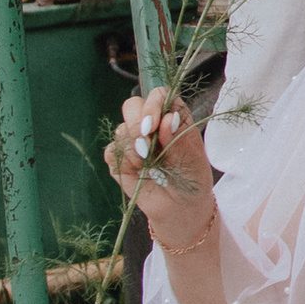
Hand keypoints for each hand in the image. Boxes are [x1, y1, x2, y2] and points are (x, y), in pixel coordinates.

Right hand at [107, 87, 217, 244]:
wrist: (181, 210)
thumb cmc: (192, 180)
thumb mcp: (193, 160)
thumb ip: (178, 139)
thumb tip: (167, 118)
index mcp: (173, 116)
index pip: (159, 94)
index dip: (154, 103)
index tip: (155, 122)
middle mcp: (151, 125)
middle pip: (133, 105)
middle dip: (138, 123)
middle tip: (147, 144)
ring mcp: (133, 141)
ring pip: (121, 129)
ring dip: (134, 148)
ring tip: (149, 165)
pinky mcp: (119, 159)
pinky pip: (111, 150)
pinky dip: (124, 160)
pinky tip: (137, 171)